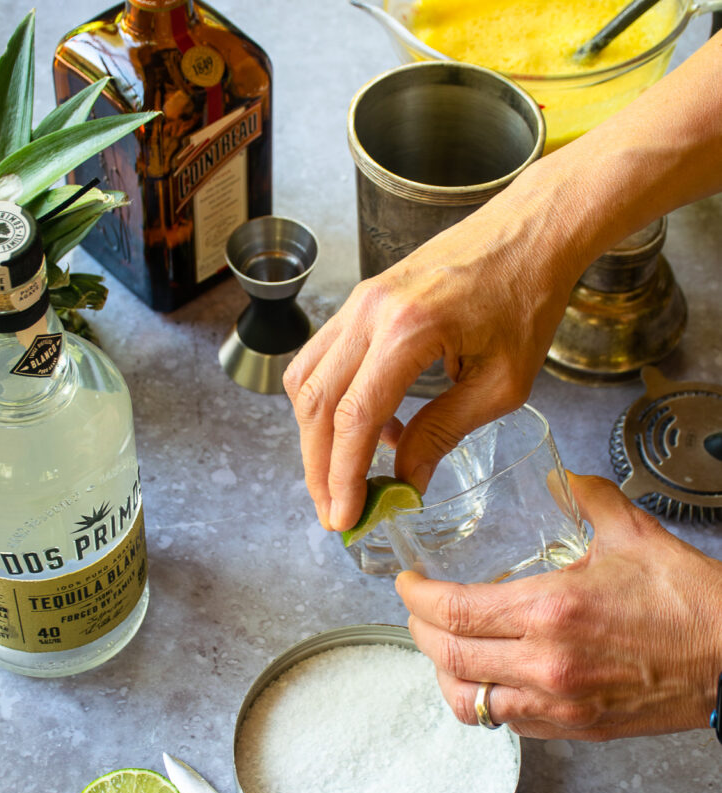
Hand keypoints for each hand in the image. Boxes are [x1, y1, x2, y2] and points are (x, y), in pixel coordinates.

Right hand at [283, 182, 581, 532]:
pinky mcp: (361, 300)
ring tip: (339, 478)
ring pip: (306, 380)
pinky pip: (322, 358)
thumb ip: (445, 433)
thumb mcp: (501, 383)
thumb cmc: (527, 299)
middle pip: (316, 403)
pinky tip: (365, 429)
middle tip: (332, 511)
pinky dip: (329, 402)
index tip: (344, 517)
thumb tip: (406, 483)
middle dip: (318, 467)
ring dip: (314, 437)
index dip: (342, 475)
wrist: (530, 232)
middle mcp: (370, 311)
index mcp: (409, 329)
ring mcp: (358, 301)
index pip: (354, 417)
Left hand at [396, 474, 721, 740]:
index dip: (416, 598)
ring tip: (444, 646)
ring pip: (468, 701)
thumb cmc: (690, 602)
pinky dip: (482, 698)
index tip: (407, 583)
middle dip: (418, 630)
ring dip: (444, 672)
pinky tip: (487, 675)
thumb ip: (584, 497)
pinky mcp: (573, 729)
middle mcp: (546, 665)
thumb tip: (555, 477)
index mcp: (551, 612)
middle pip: (448, 657)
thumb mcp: (632, 533)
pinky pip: (505, 722)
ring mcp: (557, 705)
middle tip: (416, 609)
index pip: (454, 611)